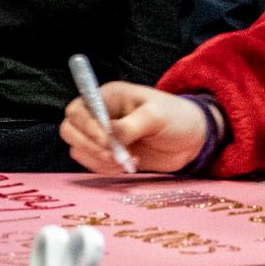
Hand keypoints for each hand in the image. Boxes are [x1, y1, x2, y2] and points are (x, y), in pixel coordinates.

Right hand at [60, 81, 209, 172]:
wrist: (193, 139)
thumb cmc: (177, 118)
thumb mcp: (156, 117)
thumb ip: (130, 126)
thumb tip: (108, 135)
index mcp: (108, 96)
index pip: (78, 110)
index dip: (86, 127)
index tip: (108, 142)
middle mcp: (100, 114)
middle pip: (70, 130)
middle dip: (89, 147)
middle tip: (114, 155)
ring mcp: (102, 135)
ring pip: (79, 150)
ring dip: (98, 160)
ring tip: (125, 161)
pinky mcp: (109, 153)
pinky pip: (92, 163)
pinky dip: (105, 169)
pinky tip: (127, 165)